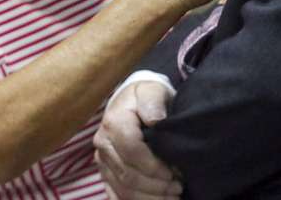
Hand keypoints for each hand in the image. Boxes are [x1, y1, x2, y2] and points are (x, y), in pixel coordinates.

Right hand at [94, 81, 180, 198]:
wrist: (131, 102)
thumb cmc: (145, 97)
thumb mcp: (152, 90)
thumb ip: (153, 102)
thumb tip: (155, 120)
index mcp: (114, 122)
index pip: (131, 151)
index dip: (153, 166)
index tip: (174, 172)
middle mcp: (103, 143)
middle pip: (128, 175)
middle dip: (155, 186)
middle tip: (178, 187)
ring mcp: (102, 160)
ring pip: (123, 189)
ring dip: (149, 198)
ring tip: (172, 196)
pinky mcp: (105, 172)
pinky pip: (117, 195)